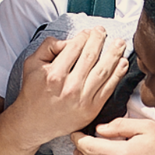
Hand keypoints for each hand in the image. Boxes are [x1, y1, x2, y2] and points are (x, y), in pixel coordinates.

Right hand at [9, 28, 130, 149]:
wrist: (33, 123)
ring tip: (120, 43)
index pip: (75, 47)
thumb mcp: (31, 65)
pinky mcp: (91, 110)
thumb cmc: (33, 92)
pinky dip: (118, 74)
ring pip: (103, 71)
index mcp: (54, 74)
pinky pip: (108, 89)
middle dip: (99, 40)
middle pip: (91, 56)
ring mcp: (82, 99)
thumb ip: (47, 47)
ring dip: (114, 54)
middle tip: (103, 31)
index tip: (89, 31)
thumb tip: (68, 41)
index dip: (84, 36)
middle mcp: (69, 87)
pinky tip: (122, 63)